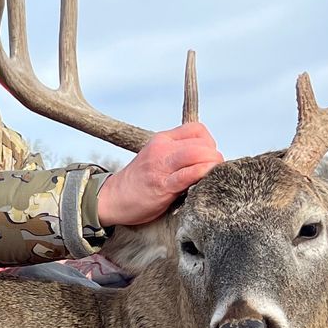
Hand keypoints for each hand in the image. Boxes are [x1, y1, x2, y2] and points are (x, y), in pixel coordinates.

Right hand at [96, 123, 223, 227]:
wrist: (112, 198)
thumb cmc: (138, 181)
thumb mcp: (155, 157)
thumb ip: (177, 154)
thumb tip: (207, 159)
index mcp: (162, 140)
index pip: (196, 130)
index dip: (209, 142)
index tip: (208, 157)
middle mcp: (162, 149)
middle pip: (201, 142)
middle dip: (214, 155)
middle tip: (215, 169)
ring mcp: (161, 166)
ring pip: (197, 154)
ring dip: (212, 164)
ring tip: (213, 174)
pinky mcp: (162, 186)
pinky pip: (188, 175)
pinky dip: (202, 173)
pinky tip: (206, 177)